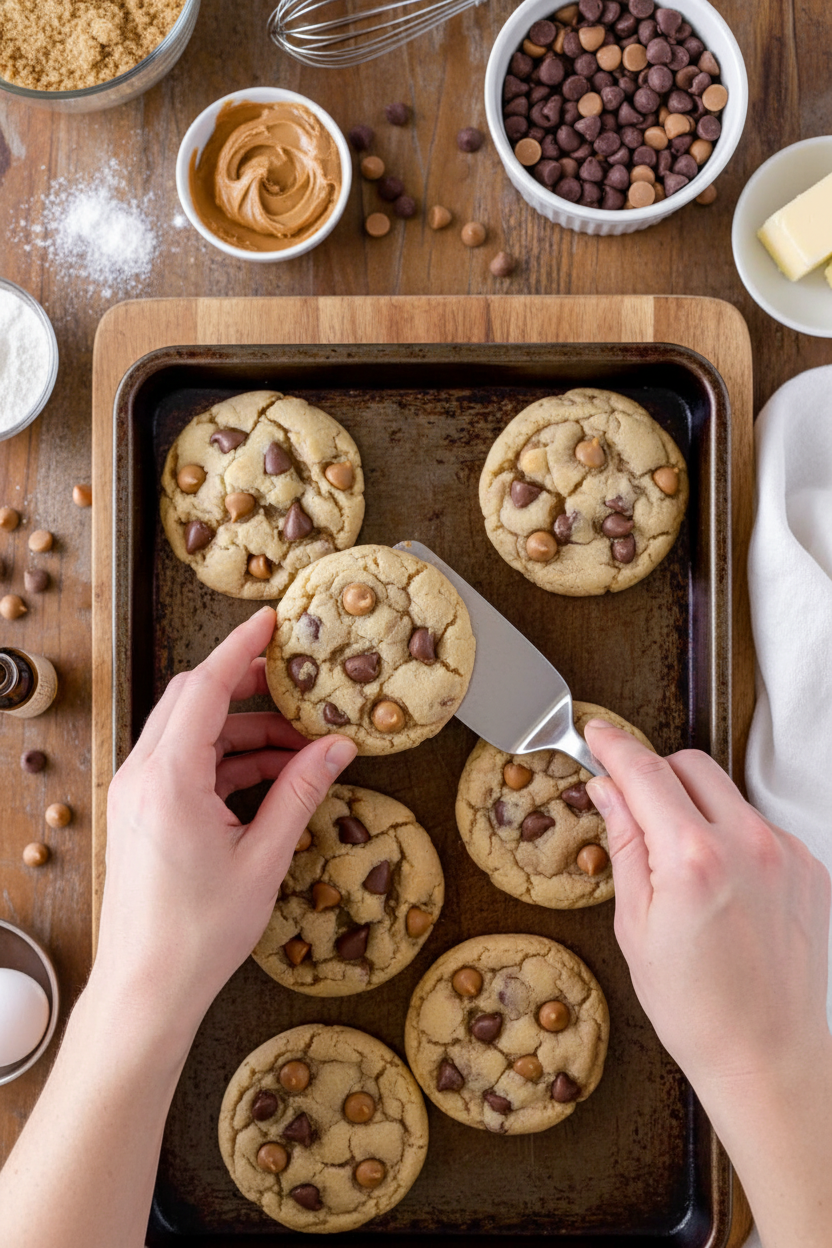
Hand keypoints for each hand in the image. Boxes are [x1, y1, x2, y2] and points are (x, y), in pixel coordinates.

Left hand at [94, 607, 355, 1040]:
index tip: (271, 621)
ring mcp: (138, 792)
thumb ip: (301, 792)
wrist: (146, 988)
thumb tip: (338, 747)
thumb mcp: (265, 857)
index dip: (241, 648)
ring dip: (244, 729)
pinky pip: (185, 763)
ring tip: (301, 745)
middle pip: (193, 699)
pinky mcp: (143, 811)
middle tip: (297, 681)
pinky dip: (227, 759)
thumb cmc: (199, 933)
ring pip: (191, 731)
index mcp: (169, 777)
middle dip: (248, 685)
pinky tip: (272, 776)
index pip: (207, 687)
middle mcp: (143, 774)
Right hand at [584, 720, 830, 1098]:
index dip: (614, 746)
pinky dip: (735, 839)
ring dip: (698, 810)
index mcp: (694, 858)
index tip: (597, 734)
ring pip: (728, 795)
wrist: (768, 1057)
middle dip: (656, 775)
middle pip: (691, 765)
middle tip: (635, 809)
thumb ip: (624, 843)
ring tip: (687, 873)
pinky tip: (725, 890)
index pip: (645, 772)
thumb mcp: (635, 925)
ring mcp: (787, 855)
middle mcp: (749, 844)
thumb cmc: (696, 1008)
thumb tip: (609, 791)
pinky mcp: (812, 870)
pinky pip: (761, 828)